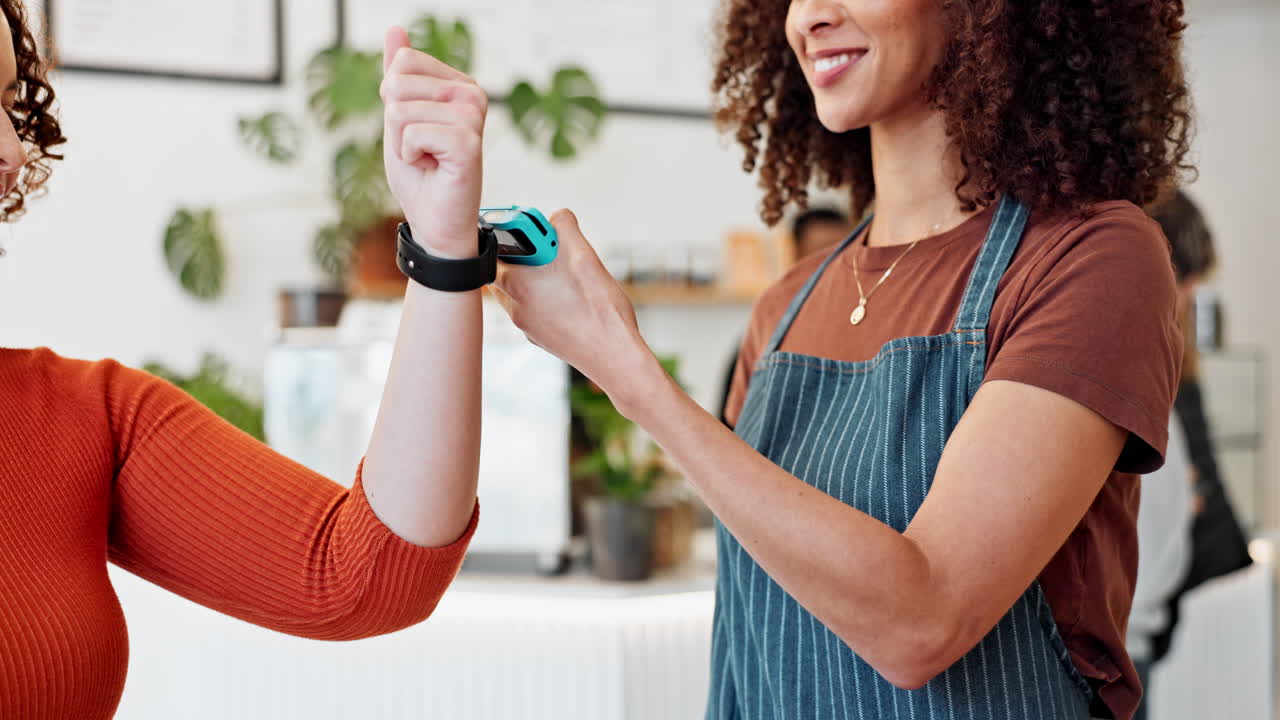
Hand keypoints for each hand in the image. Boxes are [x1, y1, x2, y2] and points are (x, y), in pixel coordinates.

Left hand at [381, 27, 486, 257]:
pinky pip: (411, 133)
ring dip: (403, 143)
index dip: (394, 101)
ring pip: (400, 110)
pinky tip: (433, 167)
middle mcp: (471, 94)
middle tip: (420, 149)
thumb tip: (395, 31)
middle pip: (398, 83)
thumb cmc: (421, 174)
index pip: (403, 63)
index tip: (415, 131)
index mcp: (458, 84)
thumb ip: (399, 75)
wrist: (435, 220)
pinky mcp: (467, 141)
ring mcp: (472, 116)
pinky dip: (410, 156)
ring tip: (427, 159)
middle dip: (396, 124)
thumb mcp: (400, 117)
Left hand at [493, 210, 657, 400]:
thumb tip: (558, 217)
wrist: (615, 359)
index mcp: (518, 283)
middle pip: (503, 270)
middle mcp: (515, 306)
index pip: (496, 247)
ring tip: (561, 273)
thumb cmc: (602, 313)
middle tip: (547, 248)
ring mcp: (525, 324)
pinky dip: (542, 297)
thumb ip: (566, 229)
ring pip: (516, 291)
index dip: (511, 232)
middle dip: (522, 255)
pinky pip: (530, 309)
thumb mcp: (587, 259)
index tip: (528, 227)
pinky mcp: (538, 336)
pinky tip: (568, 297)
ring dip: (532, 277)